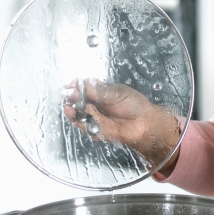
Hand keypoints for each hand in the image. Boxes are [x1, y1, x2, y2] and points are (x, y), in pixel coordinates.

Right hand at [63, 80, 180, 167]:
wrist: (144, 123)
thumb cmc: (133, 104)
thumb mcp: (116, 93)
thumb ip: (99, 90)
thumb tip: (81, 84)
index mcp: (96, 92)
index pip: (80, 87)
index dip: (73, 86)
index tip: (71, 84)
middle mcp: (92, 104)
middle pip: (73, 101)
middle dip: (69, 98)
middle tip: (71, 95)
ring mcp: (92, 118)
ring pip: (75, 115)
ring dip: (70, 112)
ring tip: (70, 109)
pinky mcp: (95, 130)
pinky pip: (84, 128)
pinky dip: (81, 124)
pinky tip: (79, 120)